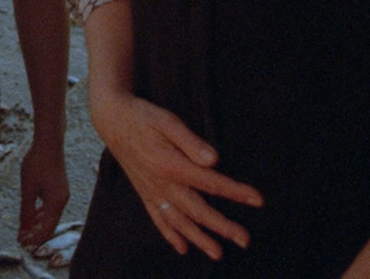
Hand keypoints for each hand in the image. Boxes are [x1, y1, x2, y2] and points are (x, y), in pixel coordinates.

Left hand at [17, 133, 70, 247]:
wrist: (49, 143)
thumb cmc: (37, 163)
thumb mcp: (28, 189)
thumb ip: (26, 210)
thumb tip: (23, 229)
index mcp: (56, 203)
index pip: (47, 229)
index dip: (34, 238)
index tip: (21, 242)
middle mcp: (62, 200)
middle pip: (50, 224)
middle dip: (35, 233)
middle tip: (21, 238)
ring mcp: (62, 194)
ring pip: (50, 216)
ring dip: (37, 223)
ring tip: (24, 229)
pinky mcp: (59, 188)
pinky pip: (50, 206)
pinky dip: (41, 213)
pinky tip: (31, 214)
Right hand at [92, 90, 262, 259]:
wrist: (112, 120)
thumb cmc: (143, 117)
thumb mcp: (167, 121)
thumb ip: (190, 141)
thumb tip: (214, 160)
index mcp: (171, 164)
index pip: (210, 182)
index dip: (235, 192)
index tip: (258, 200)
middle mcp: (162, 183)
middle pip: (197, 209)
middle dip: (222, 226)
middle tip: (245, 240)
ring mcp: (152, 191)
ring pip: (178, 221)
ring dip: (199, 238)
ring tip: (218, 253)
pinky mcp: (144, 193)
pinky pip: (158, 219)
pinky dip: (170, 235)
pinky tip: (182, 248)